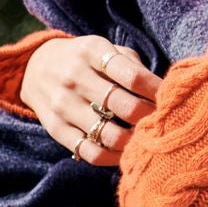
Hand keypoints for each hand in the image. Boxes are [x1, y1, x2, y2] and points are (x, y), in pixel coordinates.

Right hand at [23, 36, 161, 167]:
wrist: (35, 67)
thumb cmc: (84, 60)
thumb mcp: (104, 49)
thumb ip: (131, 64)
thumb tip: (163, 90)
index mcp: (91, 51)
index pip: (133, 76)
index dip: (157, 91)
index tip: (171, 98)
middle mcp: (74, 77)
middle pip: (125, 107)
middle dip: (151, 117)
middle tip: (163, 121)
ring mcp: (63, 105)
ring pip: (110, 135)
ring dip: (135, 141)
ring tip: (147, 138)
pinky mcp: (56, 129)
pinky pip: (91, 153)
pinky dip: (114, 157)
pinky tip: (125, 151)